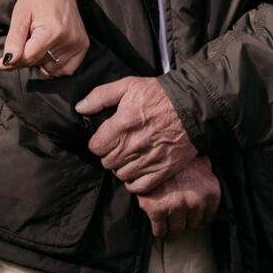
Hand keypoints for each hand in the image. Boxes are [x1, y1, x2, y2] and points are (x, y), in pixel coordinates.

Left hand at [0, 0, 89, 78]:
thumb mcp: (19, 16)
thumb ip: (13, 41)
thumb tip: (6, 64)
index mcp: (51, 32)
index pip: (27, 59)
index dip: (11, 61)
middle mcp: (68, 40)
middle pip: (39, 64)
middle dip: (27, 56)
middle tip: (27, 38)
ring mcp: (78, 43)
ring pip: (51, 69)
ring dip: (42, 61)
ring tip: (40, 41)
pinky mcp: (84, 45)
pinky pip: (67, 69)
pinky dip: (56, 65)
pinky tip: (51, 49)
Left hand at [77, 76, 197, 193]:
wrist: (192, 107)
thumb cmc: (159, 95)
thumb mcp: (128, 86)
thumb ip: (100, 96)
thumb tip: (80, 108)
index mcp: (122, 124)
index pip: (96, 147)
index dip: (98, 143)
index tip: (106, 139)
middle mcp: (133, 145)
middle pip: (107, 162)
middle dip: (109, 155)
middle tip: (118, 147)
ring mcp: (148, 159)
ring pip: (121, 175)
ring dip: (122, 168)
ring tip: (128, 158)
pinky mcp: (163, 170)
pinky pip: (140, 186)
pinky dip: (135, 182)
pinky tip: (137, 171)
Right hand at [133, 155, 221, 237]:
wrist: (153, 148)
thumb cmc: (177, 154)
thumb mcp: (199, 160)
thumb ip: (206, 169)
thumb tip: (207, 167)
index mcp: (211, 192)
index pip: (208, 216)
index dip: (199, 216)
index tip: (192, 216)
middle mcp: (196, 202)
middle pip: (193, 225)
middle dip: (185, 222)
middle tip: (178, 218)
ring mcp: (177, 207)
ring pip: (177, 229)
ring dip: (172, 228)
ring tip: (168, 225)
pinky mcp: (157, 209)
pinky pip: (160, 229)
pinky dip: (159, 231)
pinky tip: (158, 230)